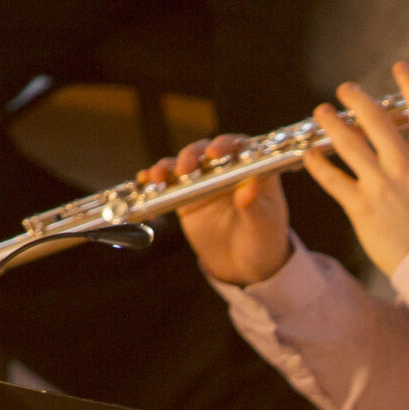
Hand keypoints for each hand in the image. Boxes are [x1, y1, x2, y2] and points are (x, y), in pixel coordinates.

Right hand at [143, 135, 294, 286]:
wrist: (243, 264)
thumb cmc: (262, 240)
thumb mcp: (263, 226)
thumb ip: (255, 206)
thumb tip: (249, 188)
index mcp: (252, 169)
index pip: (239, 146)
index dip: (226, 145)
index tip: (215, 153)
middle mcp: (226, 168)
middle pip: (206, 151)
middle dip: (192, 155)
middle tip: (184, 168)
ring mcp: (204, 180)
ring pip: (184, 163)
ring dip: (169, 166)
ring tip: (159, 177)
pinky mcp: (185, 195)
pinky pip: (169, 183)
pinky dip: (155, 178)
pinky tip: (146, 179)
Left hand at [301, 63, 408, 278]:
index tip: (399, 68)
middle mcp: (404, 166)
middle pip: (375, 118)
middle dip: (357, 97)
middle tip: (345, 89)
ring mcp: (381, 186)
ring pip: (348, 144)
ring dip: (330, 123)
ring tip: (321, 112)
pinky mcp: (362, 208)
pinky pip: (333, 180)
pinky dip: (318, 164)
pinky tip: (310, 153)